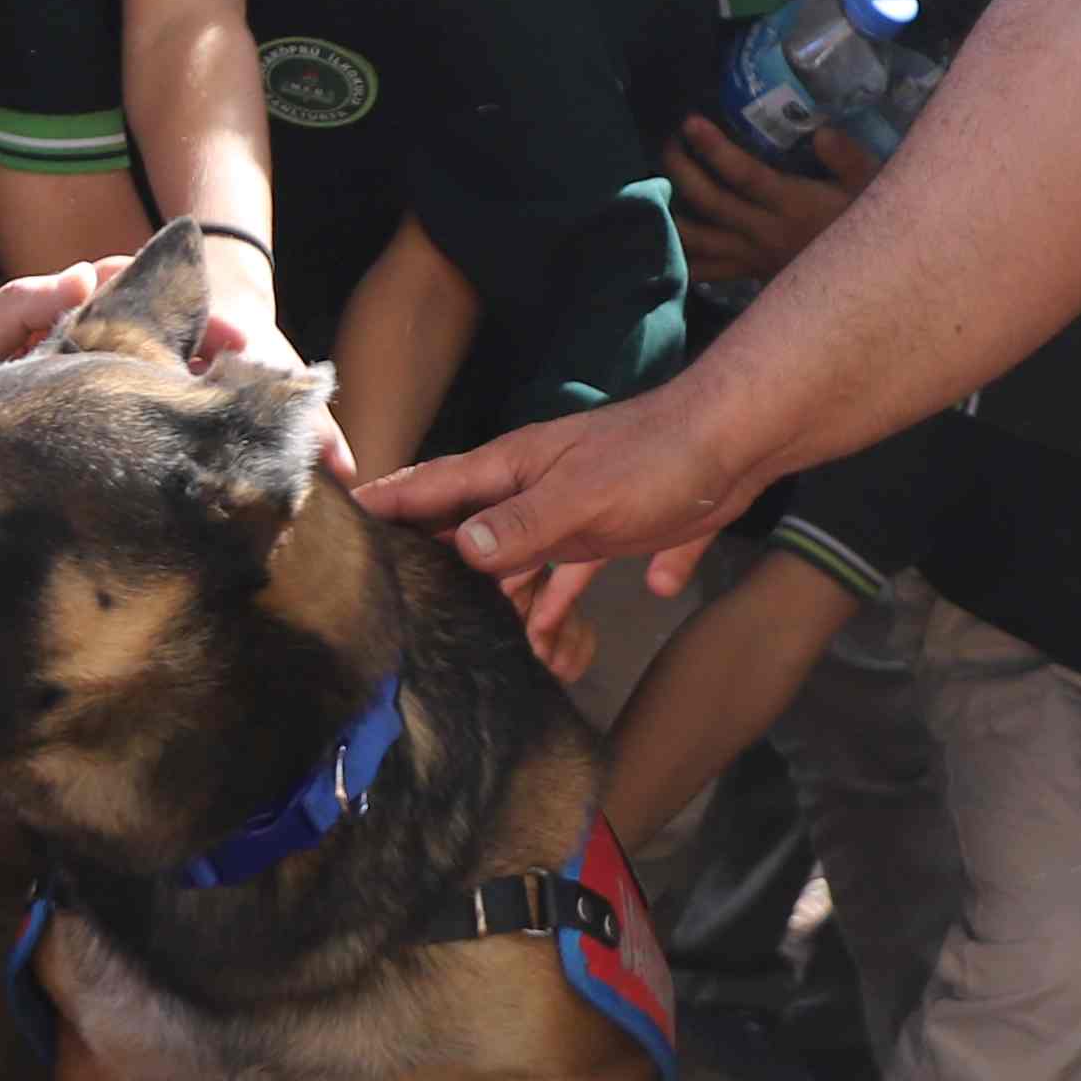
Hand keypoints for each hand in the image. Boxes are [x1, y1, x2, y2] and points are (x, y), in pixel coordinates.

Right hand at [360, 383, 772, 655]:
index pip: (434, 486)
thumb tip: (460, 551)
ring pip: (518, 561)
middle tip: (397, 598)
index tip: (341, 519)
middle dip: (436, 558)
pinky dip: (566, 604)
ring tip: (473, 638)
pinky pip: (576, 575)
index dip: (388, 503)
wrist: (738, 442)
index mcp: (513, 470)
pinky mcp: (611, 533)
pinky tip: (562, 637)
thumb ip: (519, 527)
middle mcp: (533, 489)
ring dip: (501, 597)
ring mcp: (571, 511)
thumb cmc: (656, 458)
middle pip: (469, 528)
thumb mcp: (580, 498)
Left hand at [660, 116, 866, 289]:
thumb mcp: (872, 187)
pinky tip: (657, 236)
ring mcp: (749, 257)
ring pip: (695, 240)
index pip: (744, 176)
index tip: (690, 122)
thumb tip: (822, 133)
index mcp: (792, 206)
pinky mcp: (744, 275)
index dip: (713, 149)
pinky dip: (676, 255)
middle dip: (680, 168)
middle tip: (668, 141)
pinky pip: (702, 270)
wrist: (868, 285)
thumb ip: (847, 159)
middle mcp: (763, 232)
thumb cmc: (869, 225)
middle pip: (708, 202)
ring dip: (667, 212)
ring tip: (652, 182)